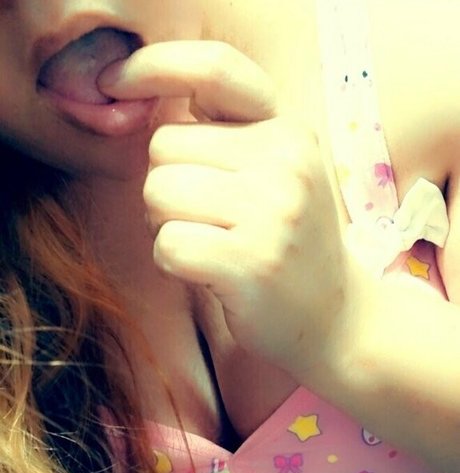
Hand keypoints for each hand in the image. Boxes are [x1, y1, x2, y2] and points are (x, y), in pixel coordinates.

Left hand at [99, 41, 349, 381]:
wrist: (337, 321)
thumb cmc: (287, 247)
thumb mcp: (278, 173)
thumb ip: (228, 131)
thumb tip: (145, 94)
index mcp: (287, 129)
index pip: (214, 70)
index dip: (153, 66)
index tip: (113, 82)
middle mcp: (285, 160)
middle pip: (164, 145)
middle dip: (167, 186)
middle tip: (206, 221)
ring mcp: (272, 211)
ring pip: (158, 191)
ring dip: (167, 225)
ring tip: (210, 246)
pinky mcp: (252, 262)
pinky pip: (167, 244)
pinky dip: (172, 263)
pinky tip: (209, 273)